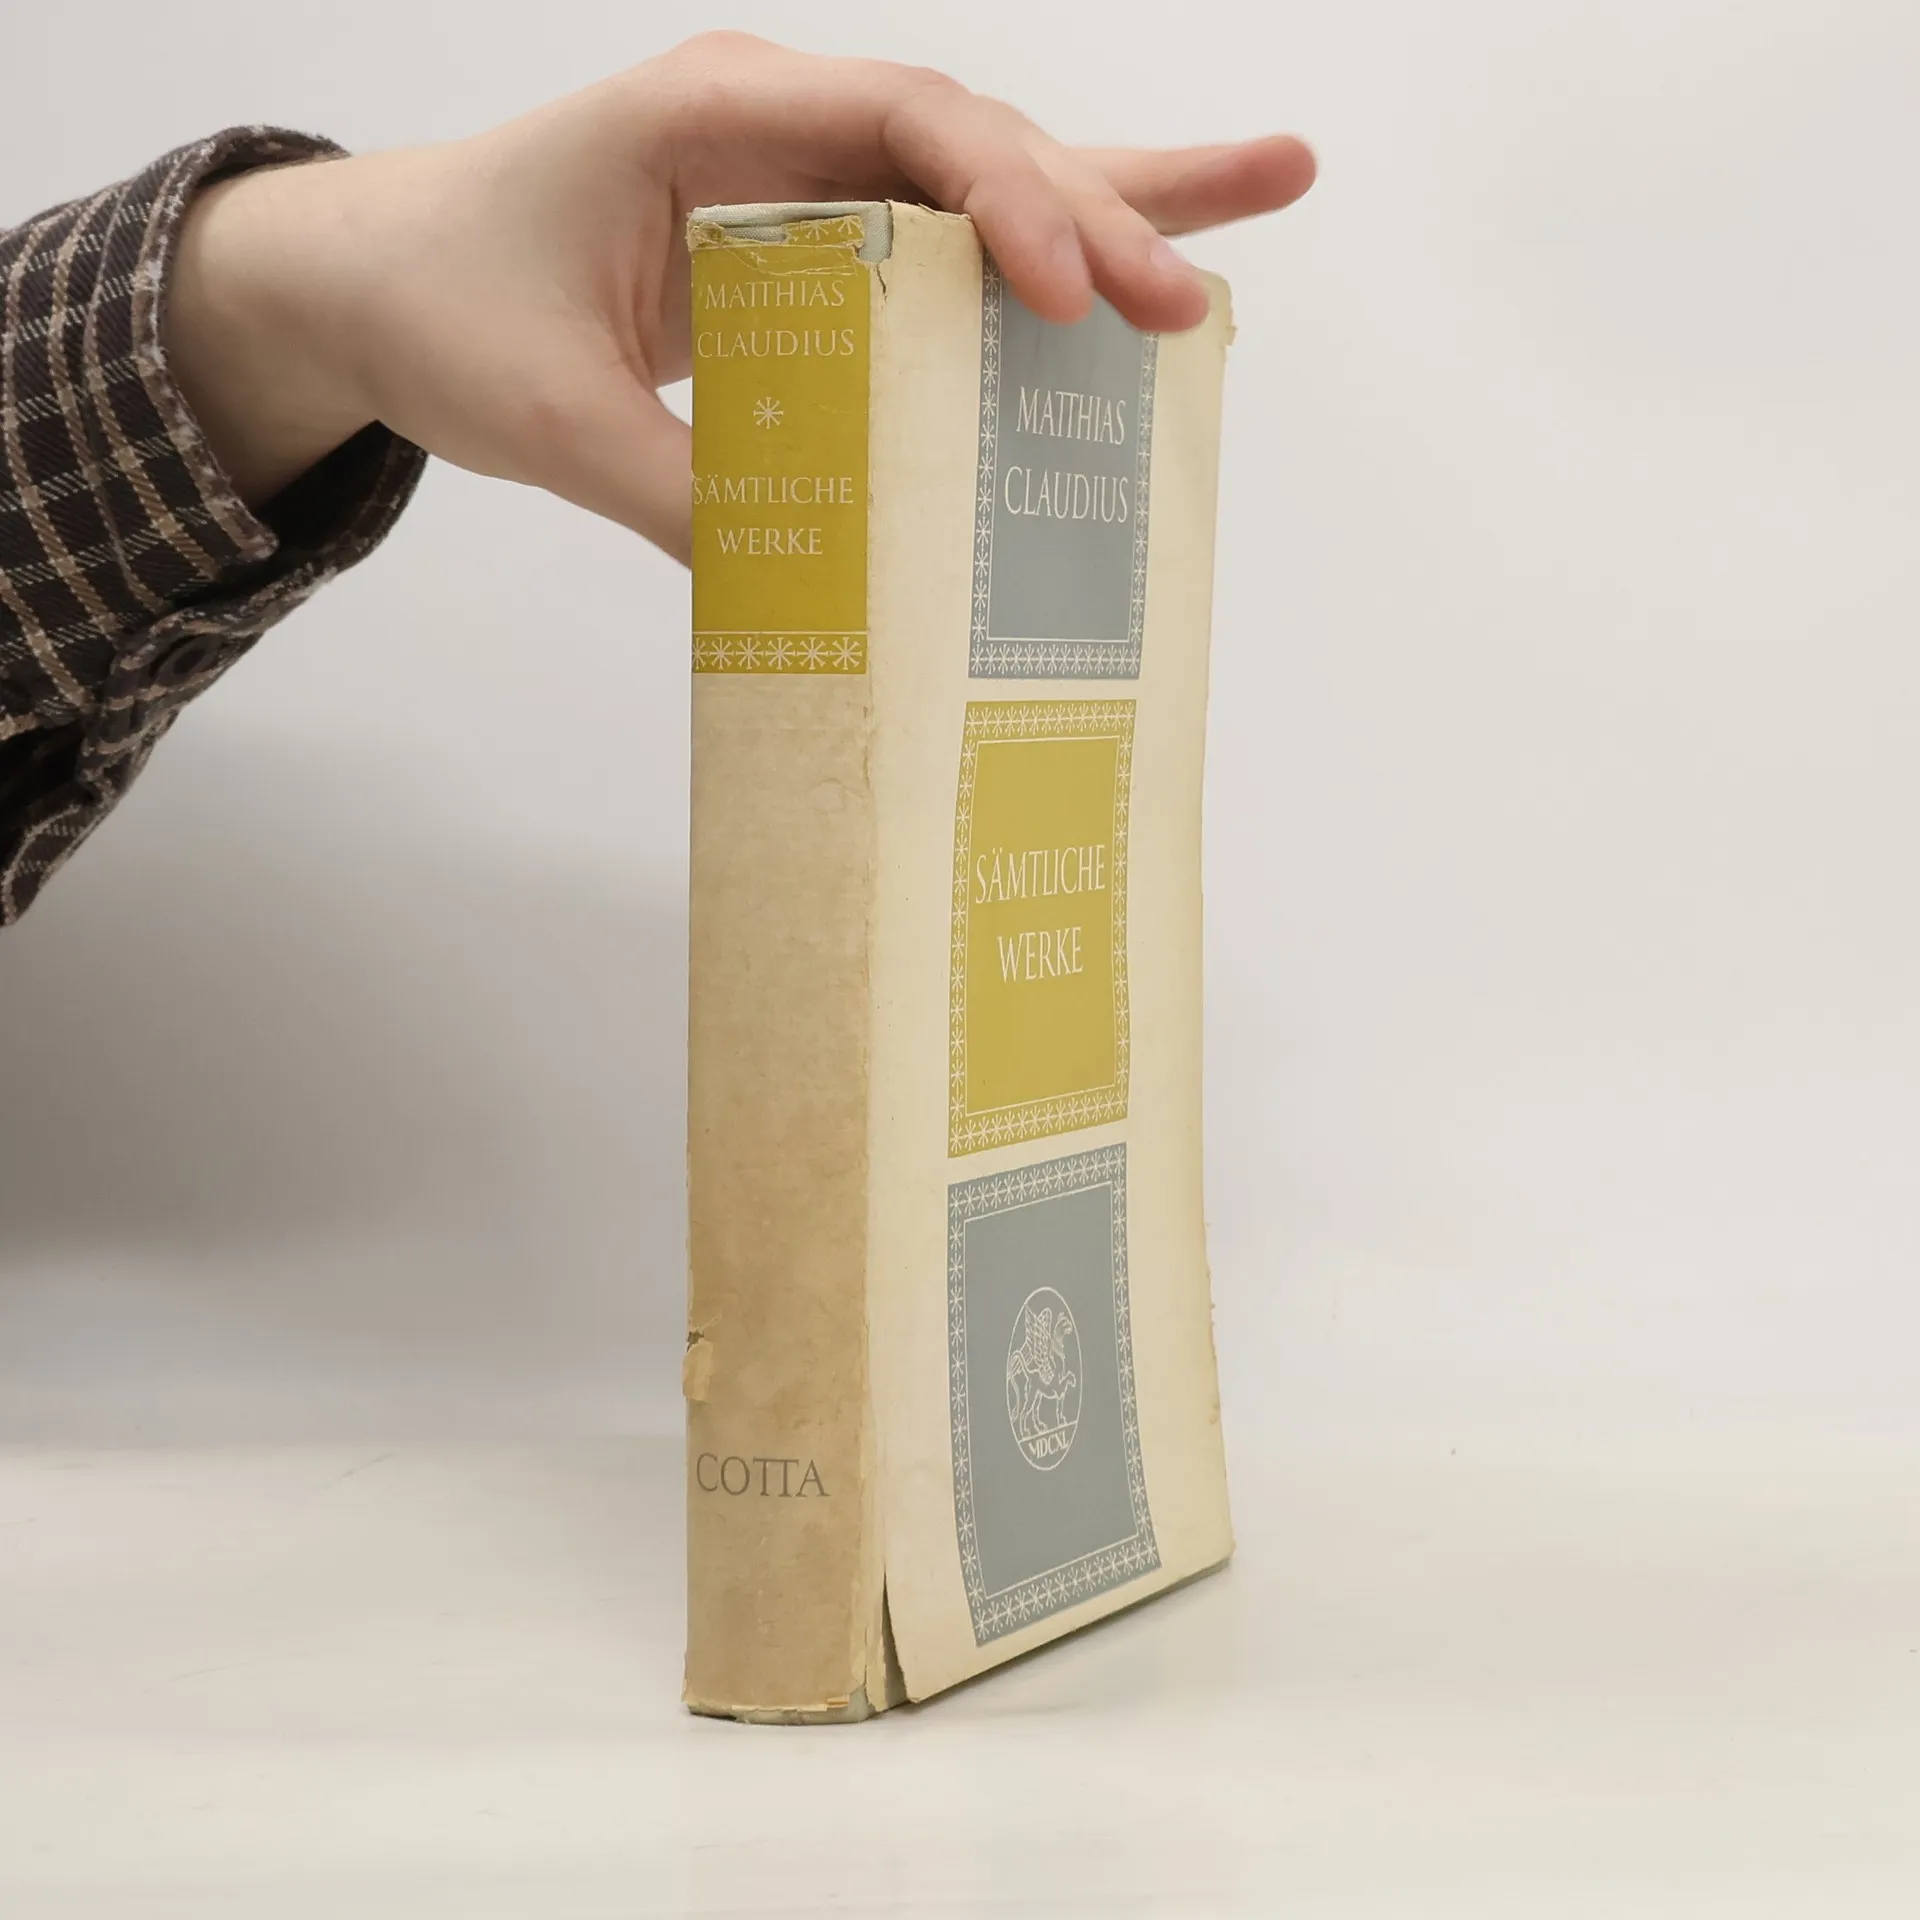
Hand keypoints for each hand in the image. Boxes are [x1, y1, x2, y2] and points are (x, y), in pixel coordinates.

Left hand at [167, 33, 1315, 562]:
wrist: (376, 280)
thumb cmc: (445, 306)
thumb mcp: (549, 415)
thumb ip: (678, 492)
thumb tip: (812, 595)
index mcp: (708, 114)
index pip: (897, 126)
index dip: (1001, 198)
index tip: (1062, 294)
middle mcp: (779, 120)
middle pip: (977, 145)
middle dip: (1099, 213)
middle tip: (1198, 299)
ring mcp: (806, 171)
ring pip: (991, 172)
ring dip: (1124, 194)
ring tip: (1273, 182)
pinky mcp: (814, 237)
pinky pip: (948, 237)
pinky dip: (1049, 250)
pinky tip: (1148, 263)